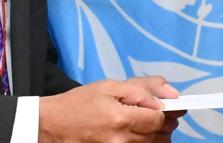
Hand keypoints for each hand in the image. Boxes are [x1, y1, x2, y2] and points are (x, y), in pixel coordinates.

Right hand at [39, 76, 178, 142]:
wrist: (52, 126)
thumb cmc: (79, 103)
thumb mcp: (109, 86)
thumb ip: (141, 89)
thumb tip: (170, 96)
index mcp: (120, 118)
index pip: (159, 119)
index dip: (168, 111)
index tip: (169, 106)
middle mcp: (121, 140)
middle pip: (159, 135)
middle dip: (164, 123)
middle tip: (157, 113)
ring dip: (156, 135)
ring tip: (146, 123)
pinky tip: (138, 134)